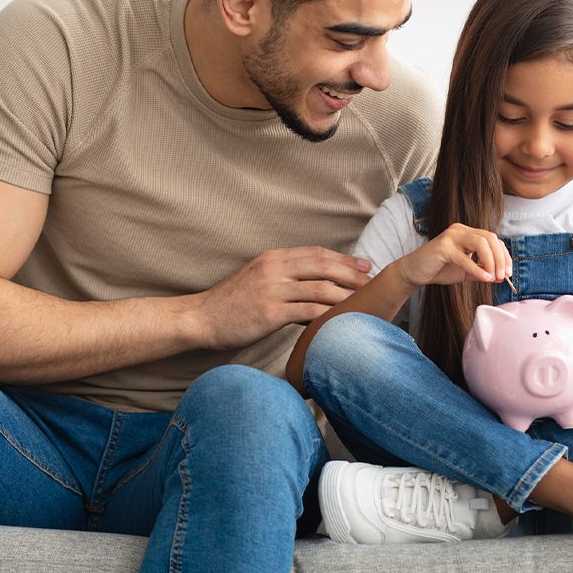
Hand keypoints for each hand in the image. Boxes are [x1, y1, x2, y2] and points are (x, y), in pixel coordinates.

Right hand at [196, 247, 371, 348]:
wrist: (200, 318)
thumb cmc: (230, 304)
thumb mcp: (258, 280)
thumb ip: (285, 278)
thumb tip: (316, 288)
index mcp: (273, 258)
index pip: (316, 253)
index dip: (343, 258)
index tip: (364, 265)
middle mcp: (274, 268)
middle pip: (322, 265)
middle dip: (351, 272)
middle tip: (372, 280)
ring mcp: (272, 289)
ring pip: (319, 287)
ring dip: (346, 294)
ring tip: (364, 301)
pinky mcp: (269, 312)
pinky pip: (307, 311)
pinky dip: (328, 314)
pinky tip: (342, 319)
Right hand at [394, 223, 511, 289]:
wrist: (415, 273)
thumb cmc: (439, 269)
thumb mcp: (466, 272)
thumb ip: (482, 272)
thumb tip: (501, 277)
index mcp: (468, 233)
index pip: (493, 239)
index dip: (504, 256)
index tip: (508, 273)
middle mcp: (461, 230)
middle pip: (490, 238)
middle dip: (500, 258)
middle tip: (503, 276)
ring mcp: (451, 236)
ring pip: (481, 242)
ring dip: (491, 261)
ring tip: (493, 277)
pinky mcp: (443, 246)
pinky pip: (465, 257)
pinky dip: (476, 268)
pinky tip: (484, 278)